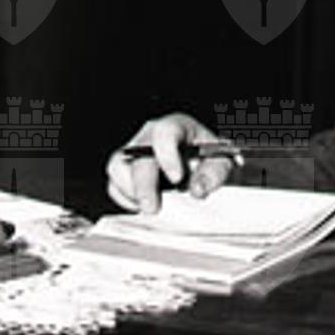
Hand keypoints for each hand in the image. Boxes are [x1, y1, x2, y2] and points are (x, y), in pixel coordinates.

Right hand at [105, 113, 242, 212]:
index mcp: (175, 127)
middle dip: (142, 184)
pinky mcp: (125, 170)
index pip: (165, 132)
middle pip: (135, 154)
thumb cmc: (208, 158)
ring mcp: (133, 152)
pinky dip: (124, 198)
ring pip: (117, 166)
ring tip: (148, 205)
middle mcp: (149, 136)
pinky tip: (141, 205)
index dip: (167, 155)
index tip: (177, 178)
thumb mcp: (221, 162)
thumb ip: (213, 173)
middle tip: (153, 207)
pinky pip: (113, 183)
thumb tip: (197, 189)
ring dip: (129, 190)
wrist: (200, 162)